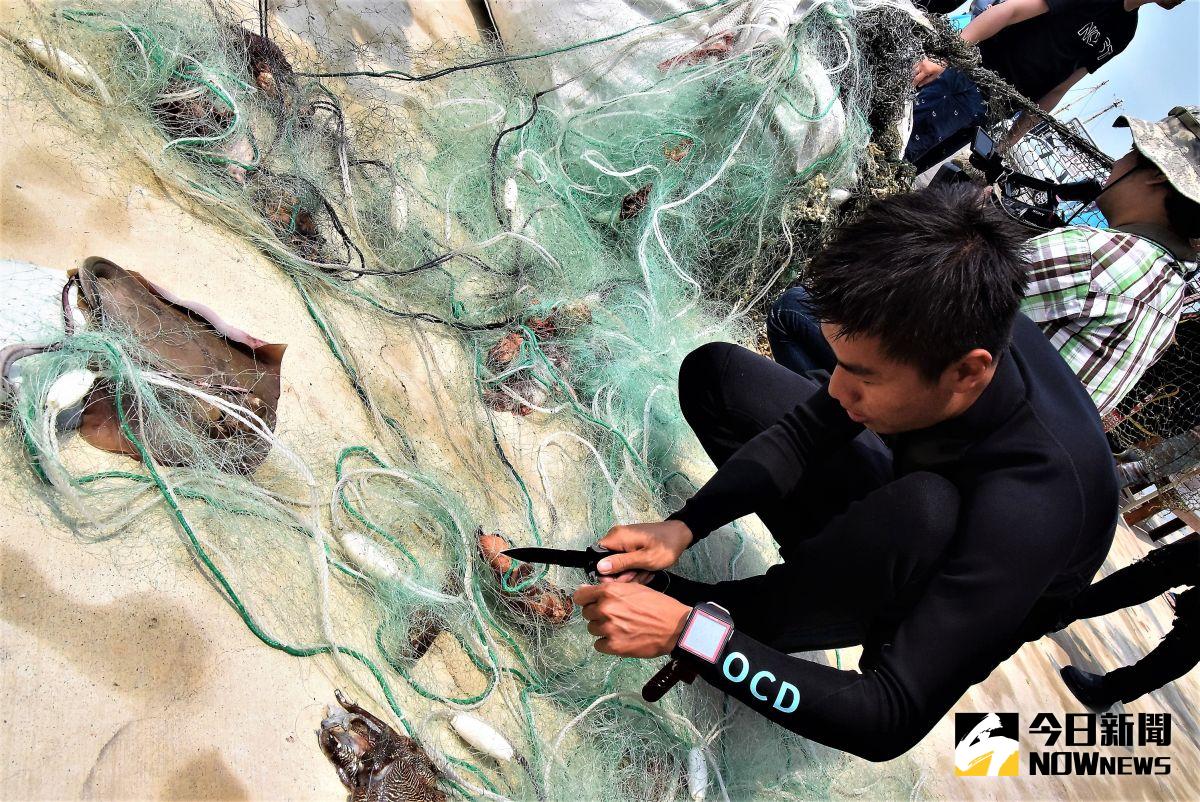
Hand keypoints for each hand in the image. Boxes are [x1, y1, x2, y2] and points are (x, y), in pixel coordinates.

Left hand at [574, 583, 689, 657]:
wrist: (674, 626)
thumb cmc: (657, 605)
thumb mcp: (634, 588)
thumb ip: (609, 589)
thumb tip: (586, 590)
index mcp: (609, 592)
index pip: (580, 596)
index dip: (585, 599)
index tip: (589, 602)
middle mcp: (606, 609)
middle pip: (586, 613)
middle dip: (597, 614)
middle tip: (614, 615)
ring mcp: (609, 629)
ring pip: (592, 629)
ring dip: (602, 629)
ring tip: (620, 627)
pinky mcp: (614, 646)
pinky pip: (599, 645)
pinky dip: (607, 643)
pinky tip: (620, 638)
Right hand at [595, 520, 692, 583]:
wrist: (681, 535)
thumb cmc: (666, 546)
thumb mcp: (645, 559)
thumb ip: (621, 563)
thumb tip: (599, 567)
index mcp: (617, 537)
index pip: (596, 556)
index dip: (605, 572)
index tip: (621, 579)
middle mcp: (616, 537)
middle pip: (608, 563)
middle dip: (623, 574)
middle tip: (639, 574)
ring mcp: (624, 541)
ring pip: (618, 565)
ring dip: (632, 573)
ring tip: (647, 571)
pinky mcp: (630, 545)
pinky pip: (626, 561)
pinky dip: (636, 568)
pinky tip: (647, 569)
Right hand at [912, 57, 945, 87]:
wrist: (945, 57)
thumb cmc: (942, 66)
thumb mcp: (935, 76)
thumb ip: (926, 81)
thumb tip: (920, 85)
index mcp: (925, 70)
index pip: (917, 79)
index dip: (914, 83)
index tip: (914, 85)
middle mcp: (922, 65)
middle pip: (914, 73)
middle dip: (914, 78)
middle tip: (916, 81)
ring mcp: (922, 61)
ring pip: (914, 68)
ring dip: (915, 72)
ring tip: (918, 75)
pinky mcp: (923, 58)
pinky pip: (917, 63)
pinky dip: (917, 67)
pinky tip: (920, 69)